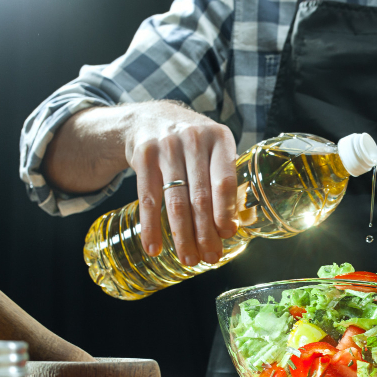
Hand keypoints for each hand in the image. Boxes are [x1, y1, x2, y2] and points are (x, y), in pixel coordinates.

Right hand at [126, 101, 237, 264]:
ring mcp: (166, 148)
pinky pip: (147, 198)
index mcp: (220, 139)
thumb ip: (224, 179)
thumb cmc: (193, 143)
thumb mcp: (214, 149)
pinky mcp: (143, 156)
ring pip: (175, 200)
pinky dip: (150, 226)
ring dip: (181, 235)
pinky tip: (154, 247)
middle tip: (210, 257)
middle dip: (205, 232)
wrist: (152, 117)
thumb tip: (232, 227)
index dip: (225, 210)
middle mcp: (193, 141)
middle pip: (200, 196)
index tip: (227, 234)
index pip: (224, 180)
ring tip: (188, 259)